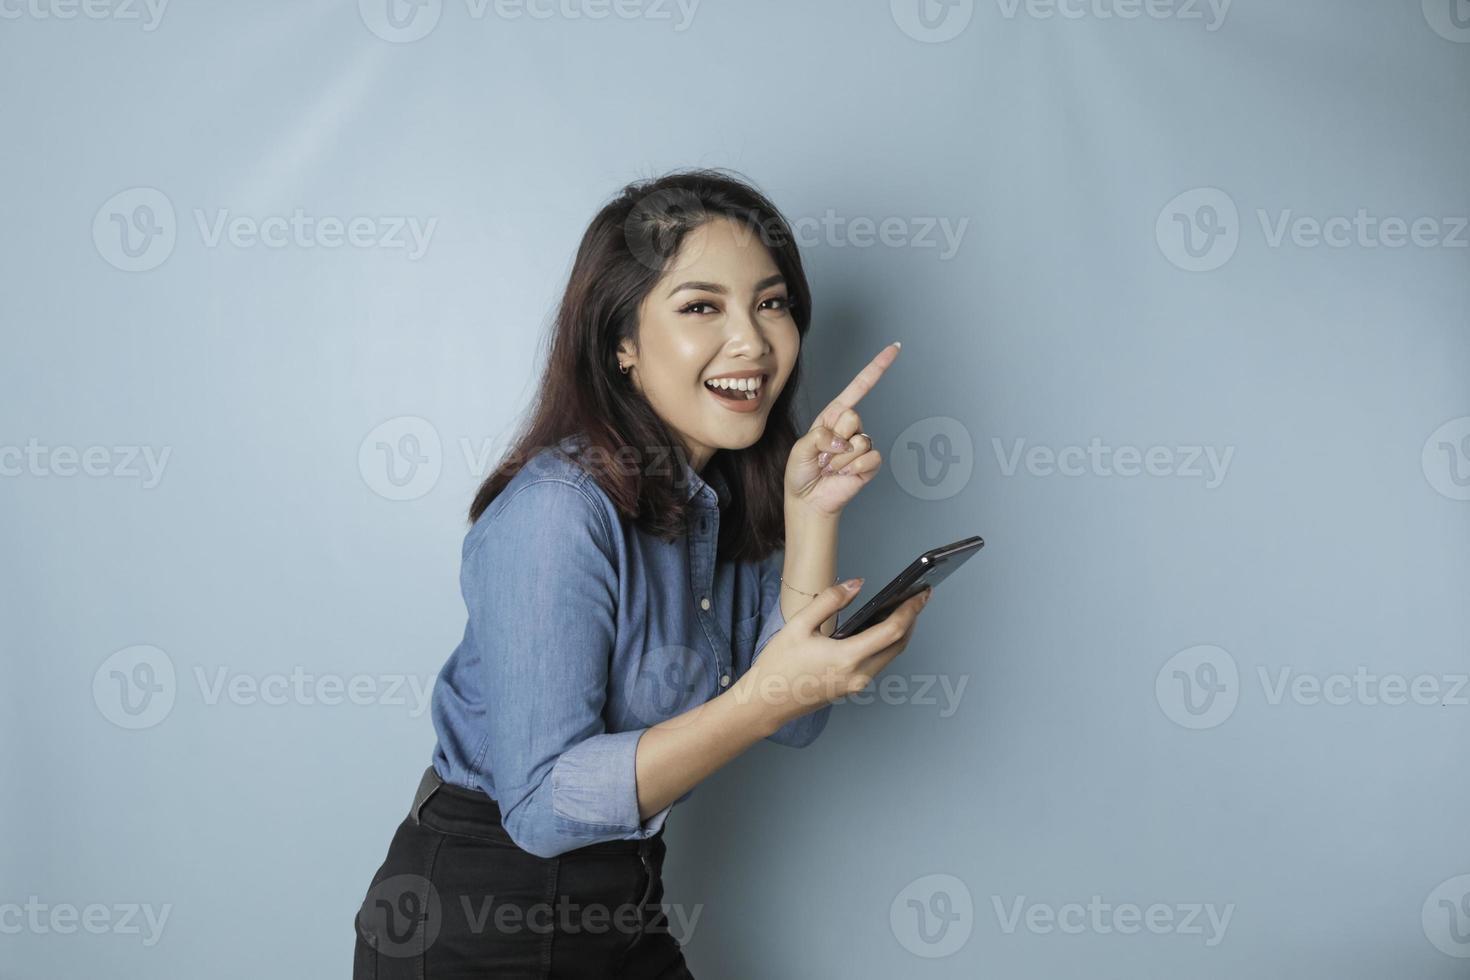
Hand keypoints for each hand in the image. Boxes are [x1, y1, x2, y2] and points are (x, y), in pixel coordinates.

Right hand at [733, 576, 932, 733]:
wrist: (765, 703)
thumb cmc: (778, 665)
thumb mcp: (799, 625)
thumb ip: (830, 600)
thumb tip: (857, 584)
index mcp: (847, 657)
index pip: (892, 631)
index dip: (911, 610)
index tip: (922, 593)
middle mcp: (858, 675)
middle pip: (898, 644)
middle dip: (912, 619)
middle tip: (919, 596)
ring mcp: (856, 684)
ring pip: (890, 656)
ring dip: (901, 633)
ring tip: (904, 609)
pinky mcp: (851, 688)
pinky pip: (878, 663)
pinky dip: (886, 644)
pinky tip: (881, 629)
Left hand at [785, 342, 900, 518]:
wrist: (808, 500)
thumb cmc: (801, 472)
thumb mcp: (801, 448)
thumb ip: (819, 436)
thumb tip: (842, 440)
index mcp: (833, 416)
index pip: (858, 387)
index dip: (876, 368)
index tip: (894, 348)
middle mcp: (850, 428)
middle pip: (853, 416)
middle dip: (835, 437)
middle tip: (824, 454)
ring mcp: (861, 445)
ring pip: (859, 441)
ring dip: (840, 459)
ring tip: (831, 467)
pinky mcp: (870, 463)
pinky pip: (870, 457)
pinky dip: (853, 468)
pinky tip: (844, 475)